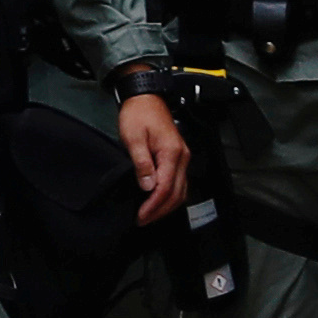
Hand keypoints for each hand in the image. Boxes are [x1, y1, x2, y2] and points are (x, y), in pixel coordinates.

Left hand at [119, 89, 191, 221]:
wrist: (146, 97)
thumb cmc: (139, 114)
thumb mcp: (134, 138)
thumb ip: (142, 163)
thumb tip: (147, 186)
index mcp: (172, 153)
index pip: (166, 188)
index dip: (154, 205)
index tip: (141, 216)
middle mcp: (182, 157)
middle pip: (177, 193)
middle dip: (160, 210)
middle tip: (143, 220)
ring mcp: (183, 157)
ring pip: (181, 190)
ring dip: (166, 206)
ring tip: (149, 215)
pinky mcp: (178, 157)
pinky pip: (179, 183)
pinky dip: (170, 196)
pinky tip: (158, 201)